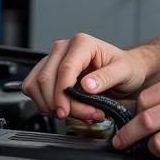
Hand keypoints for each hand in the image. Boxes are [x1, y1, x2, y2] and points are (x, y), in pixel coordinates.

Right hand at [22, 33, 146, 120]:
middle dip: (59, 104)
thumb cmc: (126, 68)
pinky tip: (63, 109)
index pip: (65, 69)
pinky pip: (33, 89)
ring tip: (76, 114)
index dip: (63, 94)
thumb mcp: (124, 72)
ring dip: (50, 106)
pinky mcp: (47, 71)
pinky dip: (44, 104)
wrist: (126, 70)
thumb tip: (87, 86)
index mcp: (82, 43)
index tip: (67, 111)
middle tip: (82, 116)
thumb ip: (107, 77)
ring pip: (35, 85)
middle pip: (47, 79)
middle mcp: (64, 48)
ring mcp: (53, 59)